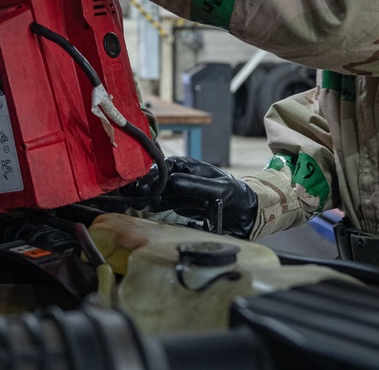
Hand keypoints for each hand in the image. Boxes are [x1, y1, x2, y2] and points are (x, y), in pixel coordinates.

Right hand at [125, 156, 258, 238]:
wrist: (243, 213)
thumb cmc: (234, 195)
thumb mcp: (220, 190)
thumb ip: (197, 186)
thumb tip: (173, 182)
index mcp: (189, 166)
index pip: (166, 166)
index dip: (153, 175)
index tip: (144, 185)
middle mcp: (180, 176)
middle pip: (157, 179)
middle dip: (145, 186)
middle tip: (135, 195)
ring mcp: (177, 190)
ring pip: (156, 191)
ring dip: (145, 196)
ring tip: (135, 203)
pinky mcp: (176, 204)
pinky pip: (160, 202)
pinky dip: (151, 205)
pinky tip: (143, 207)